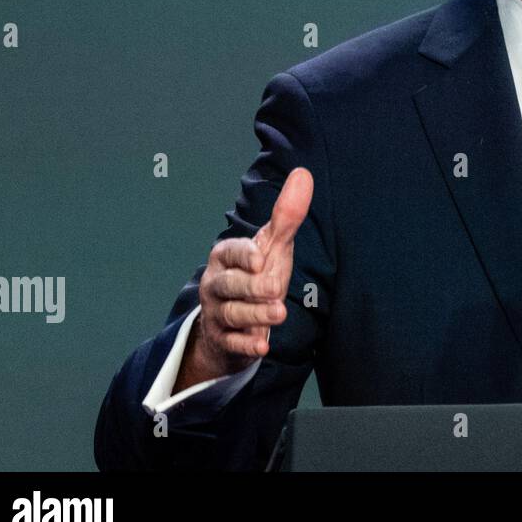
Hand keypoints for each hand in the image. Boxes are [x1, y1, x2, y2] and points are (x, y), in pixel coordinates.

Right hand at [176, 167, 312, 390]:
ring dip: (255, 316)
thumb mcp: (273, 245)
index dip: (244, 256)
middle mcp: (216, 283)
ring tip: (279, 315)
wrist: (235, 321)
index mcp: (225, 256)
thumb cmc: (256, 274)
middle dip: (252, 288)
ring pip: (232, 314)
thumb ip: (287, 215)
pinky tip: (262, 348)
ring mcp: (217, 313)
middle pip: (230, 285)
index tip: (261, 259)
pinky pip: (232, 344)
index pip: (229, 252)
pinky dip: (246, 346)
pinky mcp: (223, 340)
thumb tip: (305, 174)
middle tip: (275, 290)